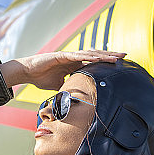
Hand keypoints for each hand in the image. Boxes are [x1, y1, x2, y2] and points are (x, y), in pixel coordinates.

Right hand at [0, 49, 125, 89]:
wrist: (27, 73)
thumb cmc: (41, 78)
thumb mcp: (59, 86)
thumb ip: (68, 89)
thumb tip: (75, 100)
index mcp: (74, 64)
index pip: (94, 62)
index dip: (106, 62)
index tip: (120, 63)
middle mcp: (74, 58)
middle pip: (96, 55)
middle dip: (110, 55)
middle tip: (125, 55)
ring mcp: (68, 55)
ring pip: (89, 54)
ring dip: (103, 55)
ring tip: (116, 56)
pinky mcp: (62, 55)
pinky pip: (77, 56)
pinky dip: (88, 57)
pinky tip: (98, 57)